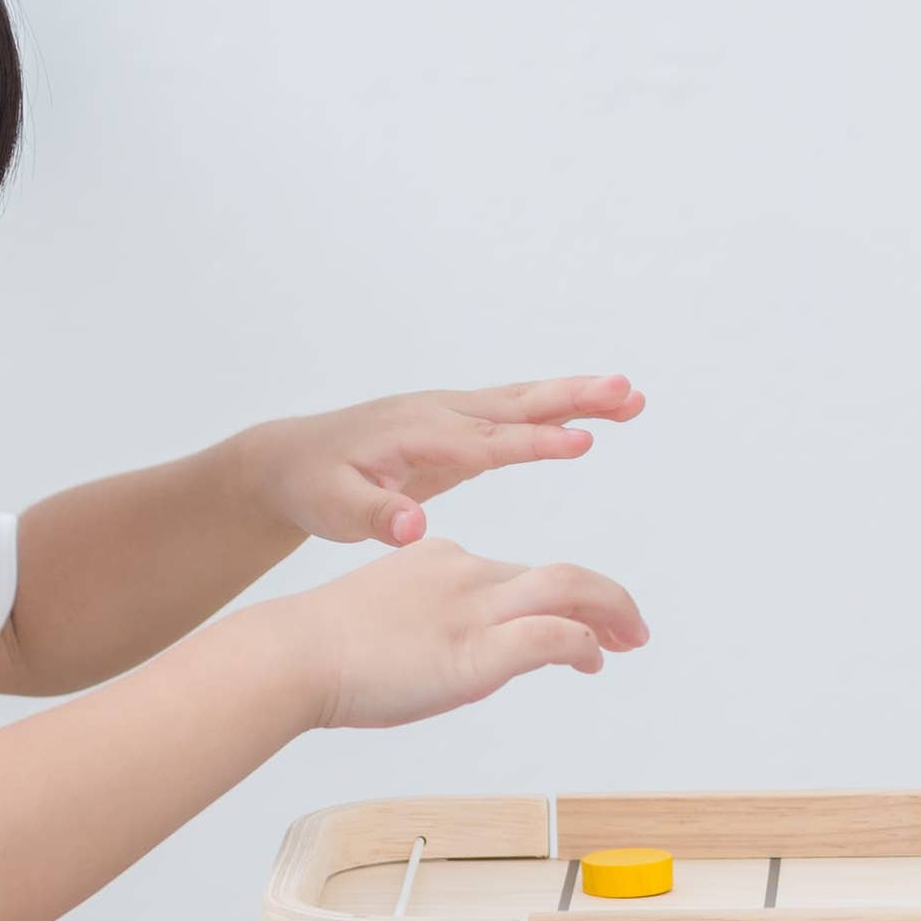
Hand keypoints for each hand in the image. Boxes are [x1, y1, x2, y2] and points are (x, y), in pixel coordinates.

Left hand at [255, 377, 644, 545]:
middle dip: (573, 399)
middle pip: (517, 405)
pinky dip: (554, 409)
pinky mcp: (457, 428)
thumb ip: (376, 517)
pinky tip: (590, 411)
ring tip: (629, 395)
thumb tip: (413, 528)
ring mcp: (450, 416)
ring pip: (522, 403)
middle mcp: (440, 414)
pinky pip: (514, 414)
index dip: (534, 442)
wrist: (291, 459)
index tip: (582, 441)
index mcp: (416, 434)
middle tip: (626, 392)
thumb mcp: (334, 509)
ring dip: (576, 397)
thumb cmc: (313, 485)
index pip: (487, 441)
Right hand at [269, 537, 650, 730]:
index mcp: (442, 560)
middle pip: (561, 574)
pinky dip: (581, 644)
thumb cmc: (321, 651)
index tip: (582, 626)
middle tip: (633, 630)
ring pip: (571, 589)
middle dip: (608, 599)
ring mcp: (474, 608)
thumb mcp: (385, 624)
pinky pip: (552, 635)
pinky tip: (590, 662)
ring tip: (631, 641)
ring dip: (612, 614)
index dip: (562, 600)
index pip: (520, 574)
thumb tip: (454, 663)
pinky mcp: (476, 651)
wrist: (291, 653)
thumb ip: (427, 632)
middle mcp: (467, 573)